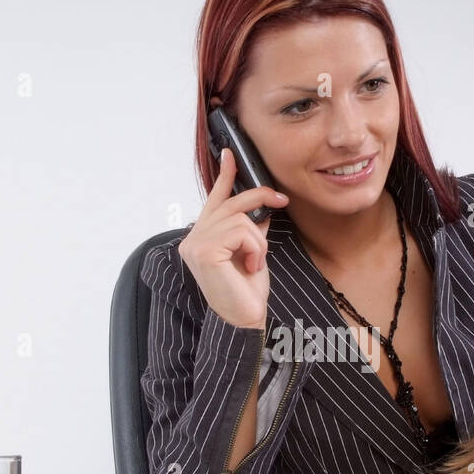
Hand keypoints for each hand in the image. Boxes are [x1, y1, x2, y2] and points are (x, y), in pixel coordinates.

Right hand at [177, 147, 287, 329]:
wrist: (244, 319)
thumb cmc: (246, 291)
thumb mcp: (252, 251)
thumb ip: (250, 227)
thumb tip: (262, 205)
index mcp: (201, 236)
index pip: (213, 199)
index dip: (224, 175)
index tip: (230, 154)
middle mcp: (192, 238)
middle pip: (231, 202)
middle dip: (260, 198)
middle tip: (281, 201)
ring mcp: (195, 244)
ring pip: (240, 218)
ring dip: (257, 241)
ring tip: (254, 262)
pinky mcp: (205, 251)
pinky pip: (241, 232)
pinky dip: (254, 249)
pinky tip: (249, 267)